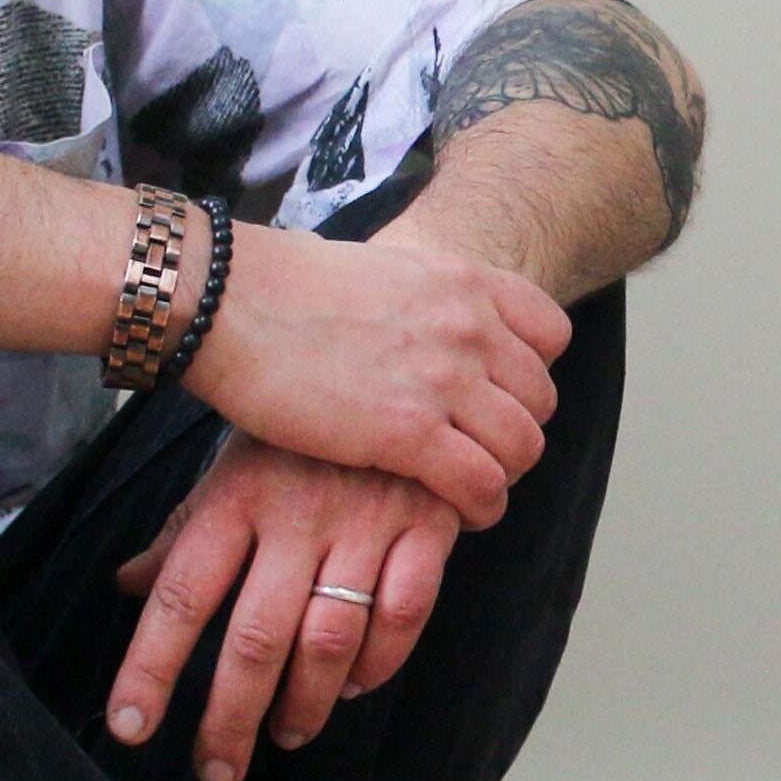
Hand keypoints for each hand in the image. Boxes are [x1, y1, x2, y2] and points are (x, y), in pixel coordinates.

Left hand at [106, 435, 459, 780]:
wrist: (402, 353)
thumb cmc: (301, 424)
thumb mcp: (231, 462)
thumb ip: (185, 529)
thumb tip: (129, 586)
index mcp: (236, 497)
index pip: (183, 596)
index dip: (152, 668)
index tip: (130, 728)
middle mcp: (297, 515)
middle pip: (256, 638)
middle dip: (231, 717)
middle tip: (215, 770)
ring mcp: (367, 521)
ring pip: (330, 638)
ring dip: (305, 703)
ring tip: (285, 735)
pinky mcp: (426, 525)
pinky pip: (404, 614)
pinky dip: (379, 662)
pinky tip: (355, 686)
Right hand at [182, 223, 569, 525]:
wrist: (229, 299)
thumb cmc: (282, 286)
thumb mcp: (382, 267)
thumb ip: (424, 298)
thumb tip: (425, 318)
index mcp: (463, 280)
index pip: (551, 334)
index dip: (530, 373)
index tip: (498, 396)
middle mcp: (468, 326)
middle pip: (541, 398)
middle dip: (516, 432)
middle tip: (480, 454)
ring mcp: (443, 379)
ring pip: (522, 447)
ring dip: (503, 476)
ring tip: (470, 489)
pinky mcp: (409, 432)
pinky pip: (481, 484)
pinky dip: (480, 507)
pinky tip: (457, 513)